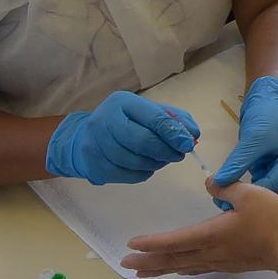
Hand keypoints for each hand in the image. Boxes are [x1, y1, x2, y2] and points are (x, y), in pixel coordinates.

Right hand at [45, 91, 199, 185]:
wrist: (84, 137)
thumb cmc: (124, 122)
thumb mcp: (146, 111)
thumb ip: (173, 119)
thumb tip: (193, 134)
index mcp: (122, 102)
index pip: (153, 118)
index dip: (173, 133)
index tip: (188, 144)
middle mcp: (105, 121)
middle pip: (143, 142)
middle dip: (166, 151)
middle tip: (179, 155)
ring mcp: (96, 145)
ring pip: (136, 161)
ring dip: (157, 163)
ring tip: (163, 159)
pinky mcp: (95, 166)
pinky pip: (129, 176)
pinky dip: (144, 173)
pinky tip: (147, 166)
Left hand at [121, 177, 277, 277]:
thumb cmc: (271, 219)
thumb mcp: (249, 193)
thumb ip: (226, 187)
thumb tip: (209, 184)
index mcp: (210, 234)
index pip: (174, 240)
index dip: (152, 242)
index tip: (131, 244)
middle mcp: (210, 252)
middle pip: (173, 258)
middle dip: (147, 261)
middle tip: (124, 265)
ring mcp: (219, 261)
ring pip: (183, 266)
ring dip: (161, 268)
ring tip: (142, 272)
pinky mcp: (229, 265)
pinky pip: (197, 268)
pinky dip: (181, 268)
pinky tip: (179, 270)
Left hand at [214, 76, 277, 203]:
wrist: (269, 103)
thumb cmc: (266, 117)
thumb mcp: (251, 140)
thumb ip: (237, 163)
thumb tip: (218, 184)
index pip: (272, 187)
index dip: (248, 195)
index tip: (224, 201)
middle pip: (273, 194)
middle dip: (250, 198)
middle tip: (223, 202)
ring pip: (268, 192)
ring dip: (249, 194)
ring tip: (225, 198)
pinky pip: (265, 184)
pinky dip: (251, 187)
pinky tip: (234, 188)